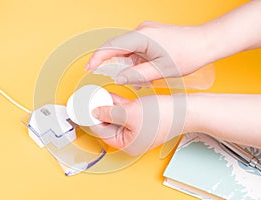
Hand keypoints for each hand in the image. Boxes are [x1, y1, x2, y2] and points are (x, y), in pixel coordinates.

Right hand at [85, 21, 211, 84]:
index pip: (112, 46)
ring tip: (136, 78)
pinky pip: (135, 48)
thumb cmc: (188, 54)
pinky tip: (142, 71)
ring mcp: (146, 32)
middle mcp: (142, 31)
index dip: (97, 57)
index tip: (88, 68)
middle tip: (105, 76)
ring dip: (125, 64)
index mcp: (142, 37)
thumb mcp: (161, 70)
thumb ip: (137, 75)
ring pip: (126, 49)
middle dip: (109, 62)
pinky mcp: (151, 35)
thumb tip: (118, 78)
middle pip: (116, 46)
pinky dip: (134, 60)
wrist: (206, 42)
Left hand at [90, 93, 185, 155]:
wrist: (185, 109)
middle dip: (98, 111)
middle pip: (108, 124)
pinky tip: (109, 95)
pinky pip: (125, 113)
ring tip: (97, 95)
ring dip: (107, 106)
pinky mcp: (142, 120)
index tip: (82, 108)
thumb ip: (109, 113)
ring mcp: (136, 130)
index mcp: (127, 144)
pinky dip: (118, 104)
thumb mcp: (130, 114)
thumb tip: (95, 112)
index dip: (91, 118)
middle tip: (89, 100)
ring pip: (116, 117)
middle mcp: (131, 140)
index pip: (102, 132)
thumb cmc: (163, 116)